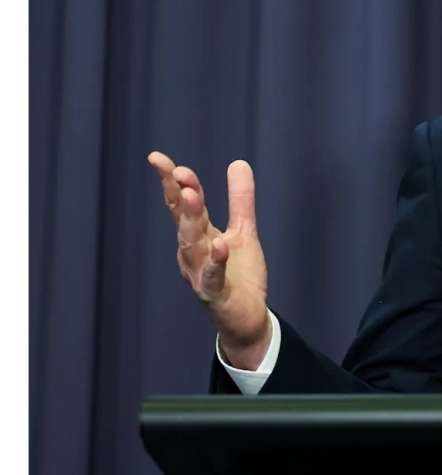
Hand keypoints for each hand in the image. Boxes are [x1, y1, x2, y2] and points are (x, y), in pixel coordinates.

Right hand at [149, 151, 270, 369]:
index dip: (171, 182)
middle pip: (183, 221)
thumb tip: (238, 162)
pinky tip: (220, 244)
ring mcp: (200, 274)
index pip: (180, 205)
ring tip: (193, 196)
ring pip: (193, 245)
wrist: (246, 318)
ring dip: (191, 221)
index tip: (159, 158)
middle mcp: (192, 253)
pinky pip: (213, 276)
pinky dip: (215, 260)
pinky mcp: (216, 294)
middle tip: (178, 171)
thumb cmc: (239, 274)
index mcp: (197, 236)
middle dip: (181, 196)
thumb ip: (240, 200)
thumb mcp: (244, 231)